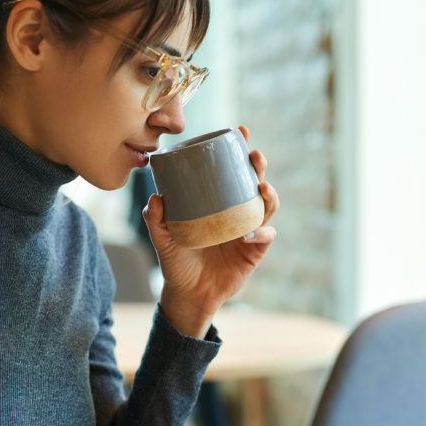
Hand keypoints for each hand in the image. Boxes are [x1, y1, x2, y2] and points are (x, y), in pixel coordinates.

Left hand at [142, 125, 279, 336]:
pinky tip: (248, 233)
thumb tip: (156, 197)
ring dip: (269, 195)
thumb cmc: (177, 261)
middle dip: (258, 166)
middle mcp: (236, 212)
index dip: (239, 151)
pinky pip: (265, 237)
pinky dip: (260, 233)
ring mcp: (248, 231)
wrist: (188, 294)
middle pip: (255, 183)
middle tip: (254, 155)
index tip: (240, 131)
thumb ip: (156, 220)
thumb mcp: (162, 239)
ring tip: (261, 188)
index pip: (231, 171)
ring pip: (267, 206)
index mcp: (218, 203)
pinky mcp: (254, 252)